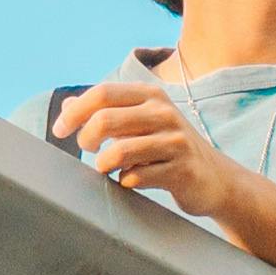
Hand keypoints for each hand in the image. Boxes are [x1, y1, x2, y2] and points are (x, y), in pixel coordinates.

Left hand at [56, 78, 245, 223]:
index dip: (74, 112)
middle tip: (86, 150)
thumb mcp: (140, 122)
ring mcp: (175, 141)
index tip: (59, 130)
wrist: (216, 178)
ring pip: (119, 151)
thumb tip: (68, 106)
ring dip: (103, 164)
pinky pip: (136, 177)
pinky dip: (125, 180)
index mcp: (151, 95)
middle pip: (105, 120)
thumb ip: (106, 112)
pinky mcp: (181, 169)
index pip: (102, 93)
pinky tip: (131, 179)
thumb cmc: (168, 148)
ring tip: (107, 168)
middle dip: (85, 139)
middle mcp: (164, 112)